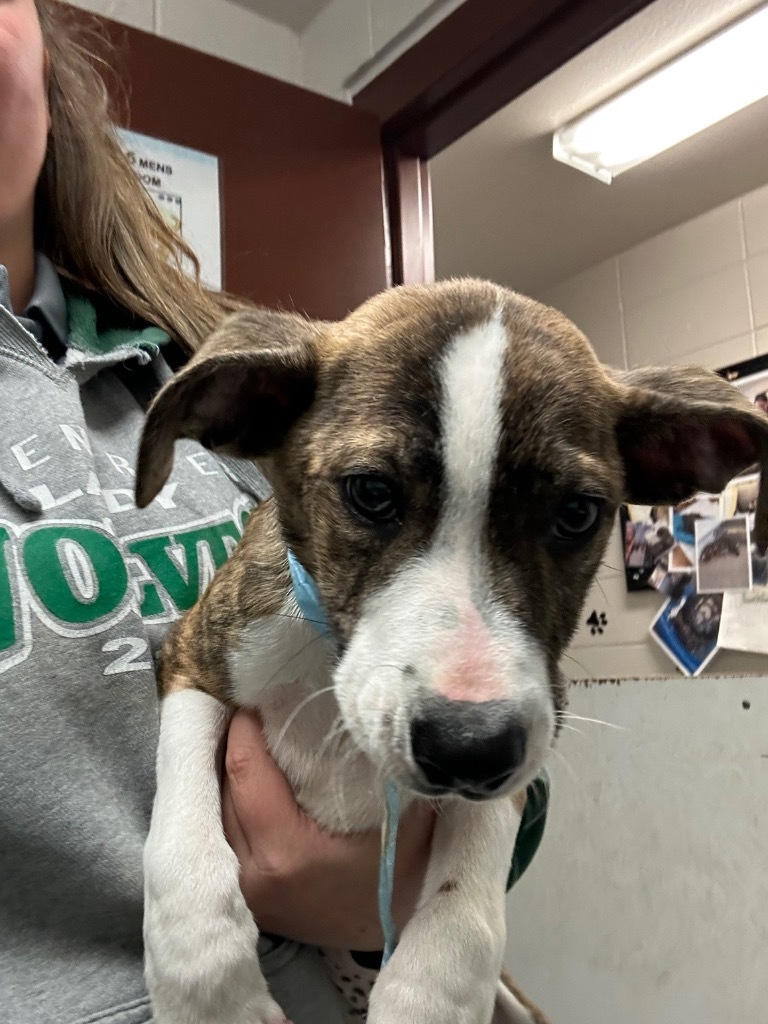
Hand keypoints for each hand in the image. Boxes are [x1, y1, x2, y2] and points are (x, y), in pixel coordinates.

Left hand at [221, 708, 434, 949]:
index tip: (256, 695)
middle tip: (249, 706)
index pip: (245, 771)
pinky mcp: (242, 897)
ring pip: (214, 813)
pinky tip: (242, 777)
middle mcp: (251, 875)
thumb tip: (373, 710)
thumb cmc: (398, 876)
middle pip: (221, 788)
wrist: (390, 937)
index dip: (245, 726)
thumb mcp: (403, 818)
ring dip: (225, 771)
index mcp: (286, 853)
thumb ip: (386, 766)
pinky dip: (228, 801)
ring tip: (245, 734)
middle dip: (231, 742)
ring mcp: (242, 891)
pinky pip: (221, 834)